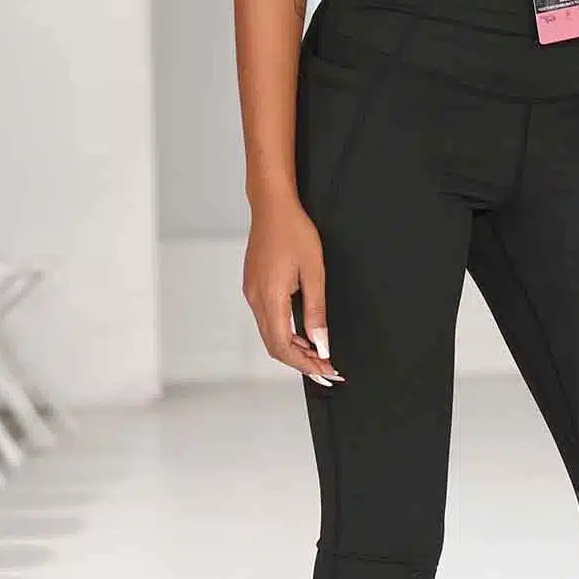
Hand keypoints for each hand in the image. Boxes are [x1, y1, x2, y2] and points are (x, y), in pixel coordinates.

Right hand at [243, 196, 342, 386]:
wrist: (272, 207)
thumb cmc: (294, 231)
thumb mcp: (314, 272)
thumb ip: (316, 311)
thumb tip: (321, 343)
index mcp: (270, 298)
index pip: (283, 347)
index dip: (305, 364)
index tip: (326, 371)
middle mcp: (255, 299)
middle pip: (274, 346)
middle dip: (300, 362)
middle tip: (326, 370)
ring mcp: (252, 293)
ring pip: (269, 335)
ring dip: (293, 349)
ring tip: (318, 354)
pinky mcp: (253, 287)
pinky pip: (267, 320)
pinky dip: (284, 333)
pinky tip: (302, 332)